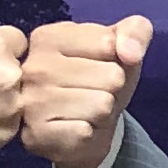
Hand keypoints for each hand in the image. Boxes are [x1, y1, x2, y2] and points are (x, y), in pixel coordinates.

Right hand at [20, 17, 151, 167]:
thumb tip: (130, 53)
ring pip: (102, 105)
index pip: (109, 44)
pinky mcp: (36, 135)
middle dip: (112, 88)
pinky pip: (86, 132)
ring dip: (102, 112)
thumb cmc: (98, 81)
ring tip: (86, 110)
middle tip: (93, 92)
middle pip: (111, 76)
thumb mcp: (121, 47)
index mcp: (48, 37)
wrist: (81, 129)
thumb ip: (135, 31)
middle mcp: (34, 67)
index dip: (117, 59)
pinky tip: (74, 129)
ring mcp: (31, 103)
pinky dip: (88, 134)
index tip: (98, 66)